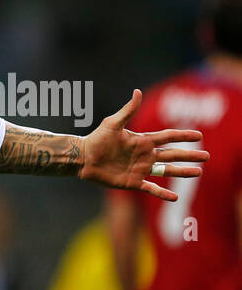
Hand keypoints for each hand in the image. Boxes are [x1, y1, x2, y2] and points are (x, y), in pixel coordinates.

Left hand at [80, 90, 208, 200]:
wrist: (83, 158)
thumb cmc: (96, 139)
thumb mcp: (113, 123)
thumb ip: (128, 110)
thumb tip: (137, 92)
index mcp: (142, 141)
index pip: (168, 137)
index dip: (183, 136)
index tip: (199, 135)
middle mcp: (145, 155)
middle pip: (172, 154)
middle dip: (189, 155)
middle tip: (207, 156)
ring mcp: (140, 169)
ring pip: (166, 171)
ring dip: (182, 172)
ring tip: (198, 172)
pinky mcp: (132, 182)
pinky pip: (151, 188)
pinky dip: (162, 193)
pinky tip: (174, 197)